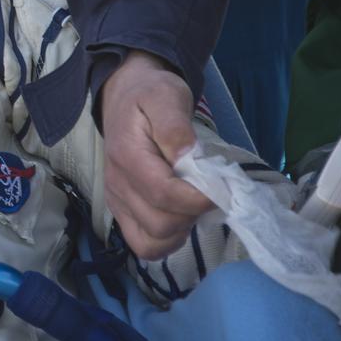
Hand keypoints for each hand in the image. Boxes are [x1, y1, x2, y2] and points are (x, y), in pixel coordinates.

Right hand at [100, 51, 213, 258]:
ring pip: (152, 242)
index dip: (199, 198)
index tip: (224, 186)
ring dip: (182, 230)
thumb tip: (187, 158)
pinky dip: (168, 240)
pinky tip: (182, 216)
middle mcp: (117, 184)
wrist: (125, 96)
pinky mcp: (122, 211)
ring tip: (195, 204)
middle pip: (160, 224)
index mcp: (127, 155)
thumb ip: (175, 127)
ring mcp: (117, 201)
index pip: (164, 194)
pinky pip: (144, 244)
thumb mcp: (166, 97)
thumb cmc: (151, 95)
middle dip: (193, 214)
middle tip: (211, 192)